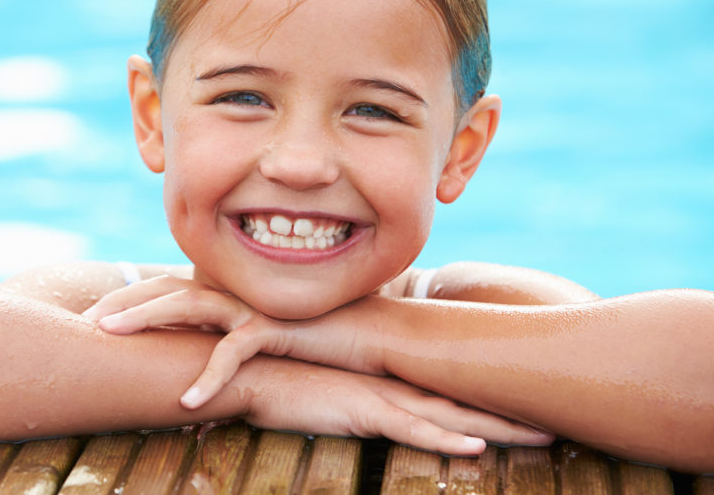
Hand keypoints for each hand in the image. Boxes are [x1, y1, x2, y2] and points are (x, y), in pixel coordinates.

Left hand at [85, 276, 371, 408]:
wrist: (371, 335)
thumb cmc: (314, 339)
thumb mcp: (262, 337)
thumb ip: (227, 339)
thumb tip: (194, 362)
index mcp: (226, 291)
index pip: (165, 287)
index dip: (126, 296)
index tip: (90, 313)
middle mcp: (233, 291)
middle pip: (163, 288)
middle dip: (119, 302)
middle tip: (80, 320)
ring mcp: (251, 304)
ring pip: (186, 305)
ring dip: (143, 320)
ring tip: (106, 337)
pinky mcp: (275, 327)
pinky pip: (233, 353)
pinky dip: (209, 378)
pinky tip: (186, 403)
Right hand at [241, 357, 553, 454]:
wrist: (254, 367)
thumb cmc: (290, 376)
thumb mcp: (337, 389)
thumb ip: (363, 395)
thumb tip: (383, 406)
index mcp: (395, 378)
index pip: (455, 388)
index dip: (495, 397)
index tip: (533, 403)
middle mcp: (397, 384)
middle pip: (468, 400)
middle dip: (515, 413)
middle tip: (562, 419)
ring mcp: (384, 396)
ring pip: (452, 416)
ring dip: (499, 428)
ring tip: (543, 436)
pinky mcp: (363, 411)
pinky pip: (410, 430)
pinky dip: (443, 441)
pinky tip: (474, 449)